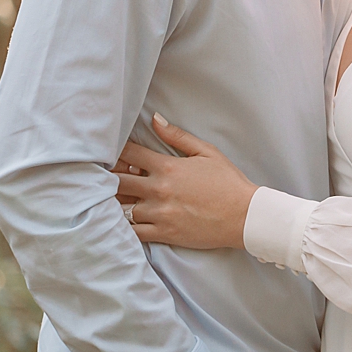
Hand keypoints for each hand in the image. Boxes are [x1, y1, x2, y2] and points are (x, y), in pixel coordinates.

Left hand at [115, 115, 257, 249]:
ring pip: (121, 208)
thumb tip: (154, 119)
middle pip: (118, 182)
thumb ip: (177, 136)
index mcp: (167, 167)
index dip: (115, 152)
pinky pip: (133, 232)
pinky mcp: (164, 233)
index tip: (111, 153)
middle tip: (107, 177)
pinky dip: (123, 226)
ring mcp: (159, 213)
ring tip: (112, 198)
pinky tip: (121, 221)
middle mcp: (159, 190)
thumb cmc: (228, 182)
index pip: (128, 154)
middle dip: (109, 178)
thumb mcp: (206, 151)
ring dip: (114, 202)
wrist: (244, 216)